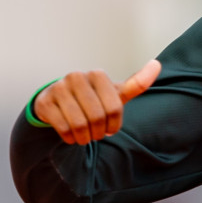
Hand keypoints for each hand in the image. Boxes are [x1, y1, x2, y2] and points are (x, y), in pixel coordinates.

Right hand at [34, 59, 161, 144]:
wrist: (58, 101)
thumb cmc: (92, 99)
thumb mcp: (114, 93)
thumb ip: (136, 83)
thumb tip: (157, 64)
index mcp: (97, 74)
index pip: (114, 108)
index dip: (114, 125)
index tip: (110, 129)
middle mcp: (76, 77)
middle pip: (96, 116)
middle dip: (98, 133)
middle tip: (96, 135)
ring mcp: (58, 88)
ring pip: (79, 123)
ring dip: (84, 137)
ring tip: (85, 137)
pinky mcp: (44, 102)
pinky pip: (62, 127)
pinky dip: (69, 137)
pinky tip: (71, 135)